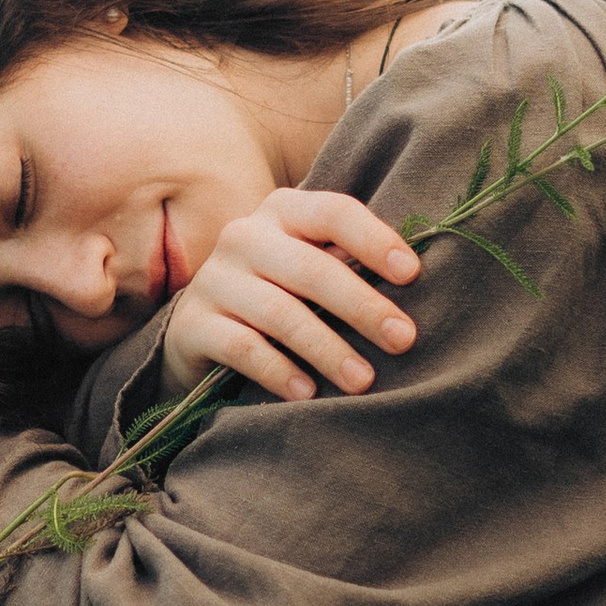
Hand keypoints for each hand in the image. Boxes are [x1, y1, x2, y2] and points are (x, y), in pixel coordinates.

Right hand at [157, 189, 420, 404]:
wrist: (203, 328)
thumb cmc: (280, 292)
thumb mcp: (310, 265)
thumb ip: (348, 262)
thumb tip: (413, 284)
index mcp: (283, 211)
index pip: (334, 213)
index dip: (375, 240)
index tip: (412, 275)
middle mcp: (244, 236)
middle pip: (312, 268)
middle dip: (363, 306)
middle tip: (403, 340)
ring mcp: (214, 279)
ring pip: (280, 313)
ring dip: (328, 349)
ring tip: (363, 380)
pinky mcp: (191, 324)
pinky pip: (242, 347)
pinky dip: (279, 371)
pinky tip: (308, 394)